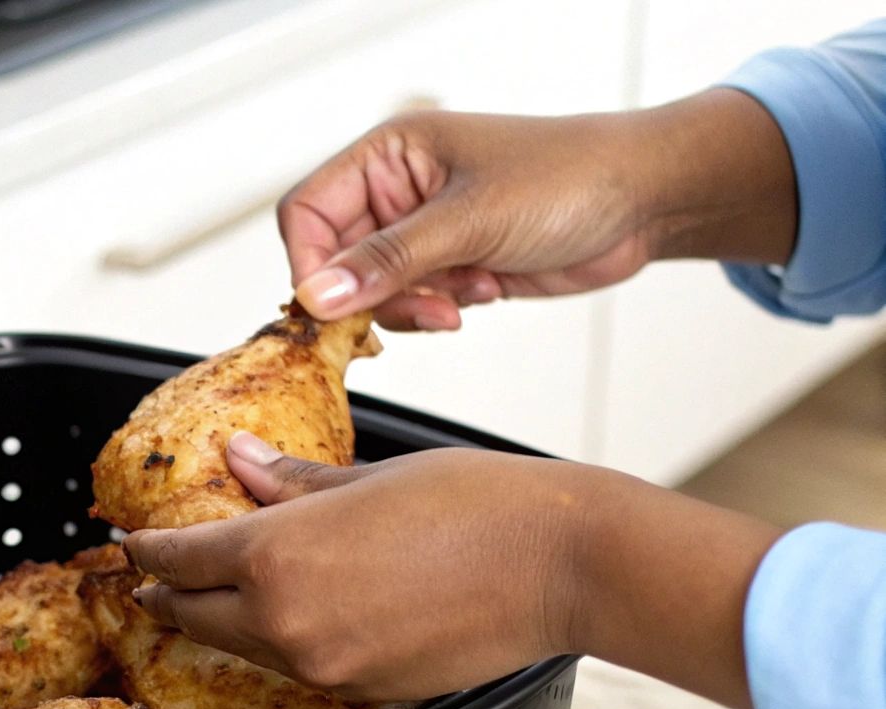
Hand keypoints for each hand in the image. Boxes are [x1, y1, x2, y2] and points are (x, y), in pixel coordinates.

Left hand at [124, 433, 781, 708]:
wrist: (561, 566)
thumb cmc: (476, 506)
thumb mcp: (366, 477)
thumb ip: (289, 482)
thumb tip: (237, 461)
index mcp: (276, 556)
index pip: (179, 558)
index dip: (147, 550)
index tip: (129, 544)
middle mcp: (286, 624)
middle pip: (196, 615)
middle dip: (169, 592)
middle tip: (152, 576)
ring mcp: (323, 667)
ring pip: (243, 647)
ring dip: (222, 620)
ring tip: (212, 595)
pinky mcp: (361, 692)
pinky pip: (298, 668)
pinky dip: (279, 643)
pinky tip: (289, 618)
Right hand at [280, 89, 796, 330]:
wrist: (644, 202)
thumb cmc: (568, 177)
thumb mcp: (469, 219)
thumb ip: (387, 261)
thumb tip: (315, 296)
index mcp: (389, 155)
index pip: (308, 213)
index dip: (310, 263)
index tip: (330, 307)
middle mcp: (396, 191)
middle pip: (335, 261)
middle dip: (374, 295)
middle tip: (421, 307)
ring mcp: (422, 231)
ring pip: (372, 293)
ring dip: (412, 308)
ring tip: (463, 299)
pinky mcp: (449, 265)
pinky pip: (411, 305)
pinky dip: (438, 311)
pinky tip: (484, 293)